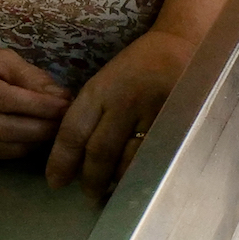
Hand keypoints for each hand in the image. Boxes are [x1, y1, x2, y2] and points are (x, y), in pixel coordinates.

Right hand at [0, 44, 71, 159]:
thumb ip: (30, 76)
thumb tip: (61, 97)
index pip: (4, 99)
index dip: (38, 106)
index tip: (65, 106)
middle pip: (5, 128)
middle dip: (42, 127)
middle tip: (67, 120)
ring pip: (6, 146)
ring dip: (37, 140)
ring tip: (56, 127)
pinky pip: (2, 154)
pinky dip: (25, 147)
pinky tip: (38, 135)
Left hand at [46, 29, 191, 197]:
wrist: (182, 43)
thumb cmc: (140, 65)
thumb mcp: (108, 81)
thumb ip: (93, 113)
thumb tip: (78, 154)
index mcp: (100, 90)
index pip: (73, 131)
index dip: (61, 161)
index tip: (55, 182)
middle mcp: (123, 102)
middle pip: (100, 151)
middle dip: (91, 178)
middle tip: (89, 196)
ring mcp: (153, 113)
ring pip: (131, 159)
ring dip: (119, 181)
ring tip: (114, 193)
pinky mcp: (178, 122)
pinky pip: (159, 156)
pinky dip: (147, 173)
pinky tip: (142, 181)